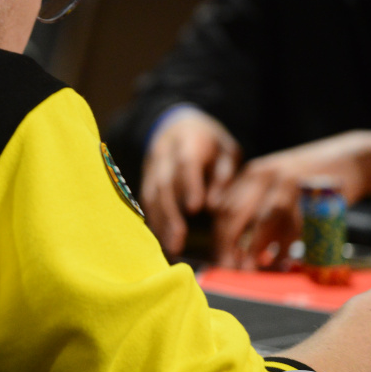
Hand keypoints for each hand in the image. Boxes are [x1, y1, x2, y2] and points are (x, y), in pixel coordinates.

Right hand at [140, 107, 240, 254]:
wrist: (175, 124)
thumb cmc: (209, 142)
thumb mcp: (226, 150)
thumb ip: (223, 174)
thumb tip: (214, 206)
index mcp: (189, 141)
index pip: (186, 162)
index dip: (189, 185)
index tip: (195, 209)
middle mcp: (164, 153)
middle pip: (164, 183)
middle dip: (170, 213)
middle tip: (179, 239)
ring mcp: (150, 166)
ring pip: (151, 194)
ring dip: (160, 222)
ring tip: (170, 247)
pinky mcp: (145, 178)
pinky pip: (145, 200)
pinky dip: (152, 220)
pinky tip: (160, 239)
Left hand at [212, 130, 370, 268]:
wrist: (353, 158)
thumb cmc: (310, 178)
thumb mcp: (276, 182)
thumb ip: (255, 205)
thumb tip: (237, 247)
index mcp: (253, 173)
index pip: (224, 207)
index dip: (219, 237)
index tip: (219, 259)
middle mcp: (266, 175)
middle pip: (235, 214)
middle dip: (228, 246)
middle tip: (229, 270)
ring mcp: (290, 183)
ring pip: (264, 222)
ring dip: (254, 250)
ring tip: (249, 271)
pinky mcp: (312, 194)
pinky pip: (295, 227)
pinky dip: (285, 247)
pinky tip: (280, 263)